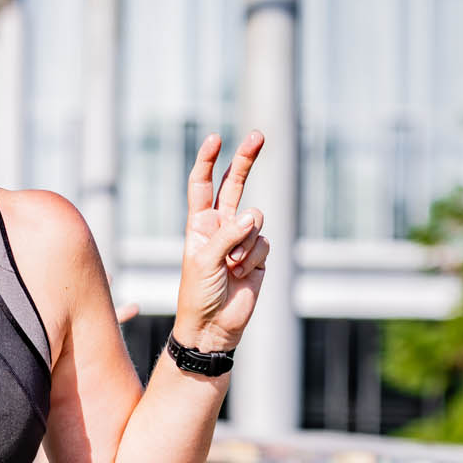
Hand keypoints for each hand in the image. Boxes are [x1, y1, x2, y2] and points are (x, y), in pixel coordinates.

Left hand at [173, 133, 269, 353]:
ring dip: (244, 243)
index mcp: (199, 224)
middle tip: (258, 134)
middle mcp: (220, 226)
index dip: (208, 161)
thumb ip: (228, 235)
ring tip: (231, 267)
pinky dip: (254, 258)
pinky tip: (243, 275)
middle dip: (246, 160)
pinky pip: (263, 243)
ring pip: (255, 220)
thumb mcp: (205, 261)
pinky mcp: (258, 255)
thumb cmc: (198, 295)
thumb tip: (252, 217)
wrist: (213, 327)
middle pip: (235, 185)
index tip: (215, 139)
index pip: (202, 185)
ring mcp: (241, 239)